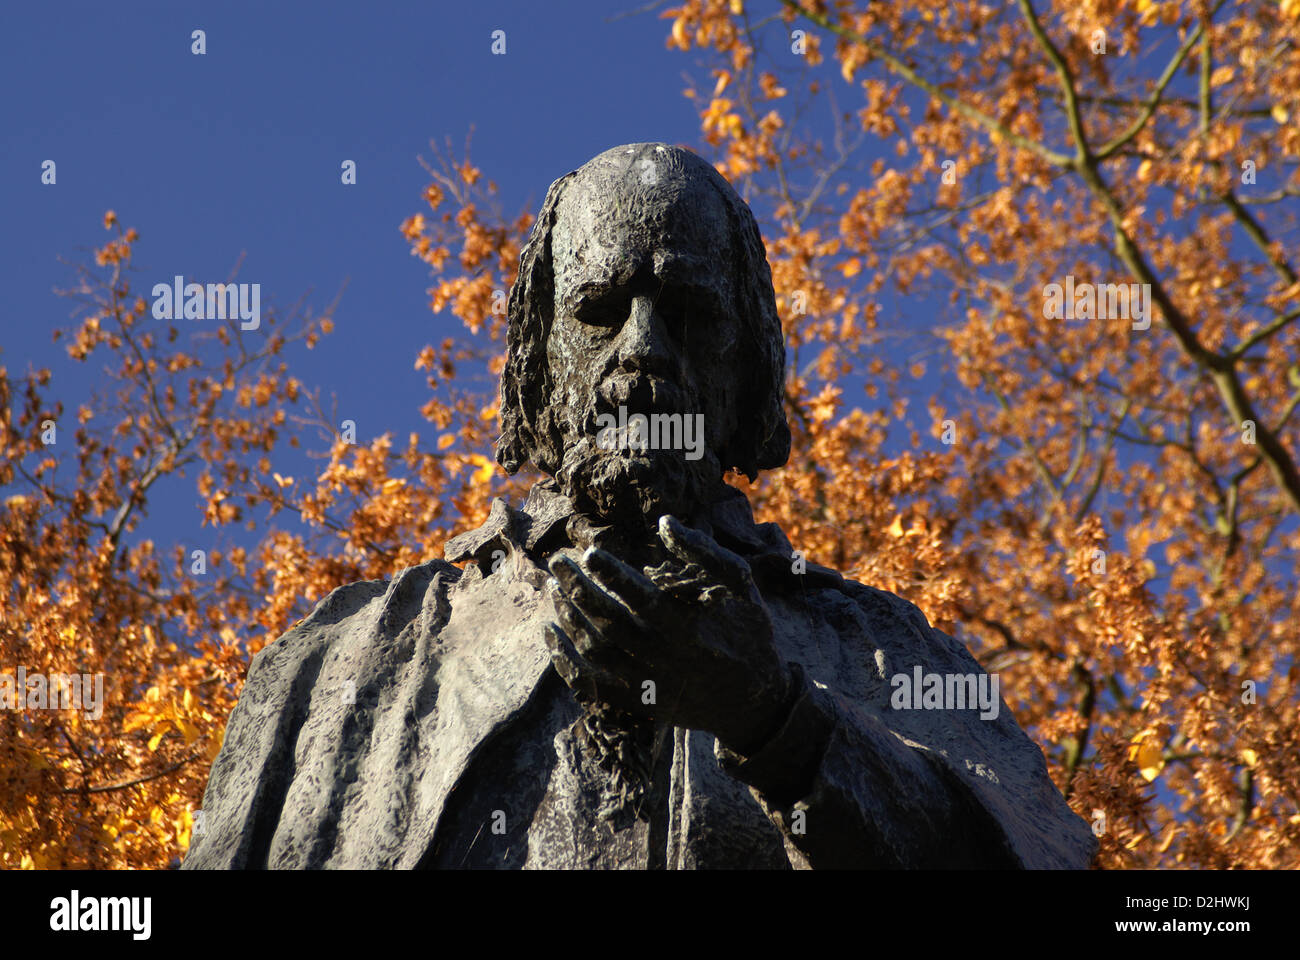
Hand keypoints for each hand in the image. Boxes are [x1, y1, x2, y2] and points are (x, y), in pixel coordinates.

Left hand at [543, 514, 792, 753]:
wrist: (754, 701)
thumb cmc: (748, 633)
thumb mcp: (741, 588)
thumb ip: (705, 553)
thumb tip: (664, 523)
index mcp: (691, 628)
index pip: (642, 599)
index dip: (612, 576)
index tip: (588, 553)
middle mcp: (665, 658)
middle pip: (609, 623)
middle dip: (577, 589)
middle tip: (558, 561)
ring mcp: (648, 684)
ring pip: (595, 651)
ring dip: (569, 617)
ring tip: (555, 587)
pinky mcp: (637, 701)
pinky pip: (589, 684)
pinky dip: (563, 660)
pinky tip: (550, 631)